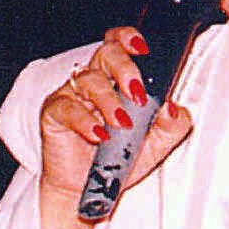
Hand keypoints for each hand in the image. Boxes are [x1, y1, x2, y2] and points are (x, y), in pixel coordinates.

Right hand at [39, 27, 192, 204]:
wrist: (92, 190)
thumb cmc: (118, 159)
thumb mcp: (157, 144)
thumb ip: (173, 124)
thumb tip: (174, 108)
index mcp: (117, 79)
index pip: (120, 44)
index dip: (129, 38)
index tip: (143, 49)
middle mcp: (94, 81)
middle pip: (106, 53)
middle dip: (125, 68)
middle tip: (137, 94)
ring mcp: (72, 95)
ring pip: (89, 80)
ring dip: (109, 100)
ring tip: (122, 124)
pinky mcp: (54, 114)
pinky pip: (67, 108)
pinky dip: (86, 121)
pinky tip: (99, 135)